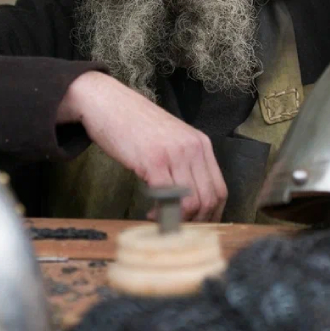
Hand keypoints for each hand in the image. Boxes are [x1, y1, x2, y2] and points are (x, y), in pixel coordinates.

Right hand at [57, 71, 227, 221]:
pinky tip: (150, 213)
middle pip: (210, 199)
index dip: (211, 214)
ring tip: (160, 219)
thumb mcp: (171, 140)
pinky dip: (162, 213)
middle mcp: (194, 148)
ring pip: (192, 202)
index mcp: (201, 144)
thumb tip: (190, 200)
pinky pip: (168, 198)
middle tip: (177, 227)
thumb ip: (184, 164)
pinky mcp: (154, 161)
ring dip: (178, 220)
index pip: (220, 189)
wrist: (109, 103)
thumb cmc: (136, 125)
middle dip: (195, 222)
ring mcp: (175, 154)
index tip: (196, 225)